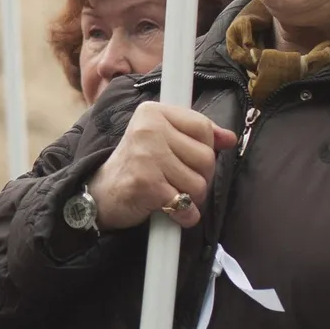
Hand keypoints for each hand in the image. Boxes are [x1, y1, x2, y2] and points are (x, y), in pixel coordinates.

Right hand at [88, 104, 235, 232]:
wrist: (99, 194)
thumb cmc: (134, 166)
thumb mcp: (160, 140)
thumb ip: (194, 136)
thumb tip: (229, 138)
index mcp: (153, 112)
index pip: (203, 127)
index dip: (205, 149)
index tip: (189, 159)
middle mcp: (149, 130)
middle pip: (206, 157)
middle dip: (199, 177)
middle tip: (178, 181)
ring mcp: (147, 156)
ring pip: (199, 184)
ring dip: (190, 198)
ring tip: (171, 194)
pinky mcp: (147, 185)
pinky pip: (185, 205)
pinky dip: (183, 216)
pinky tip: (170, 212)